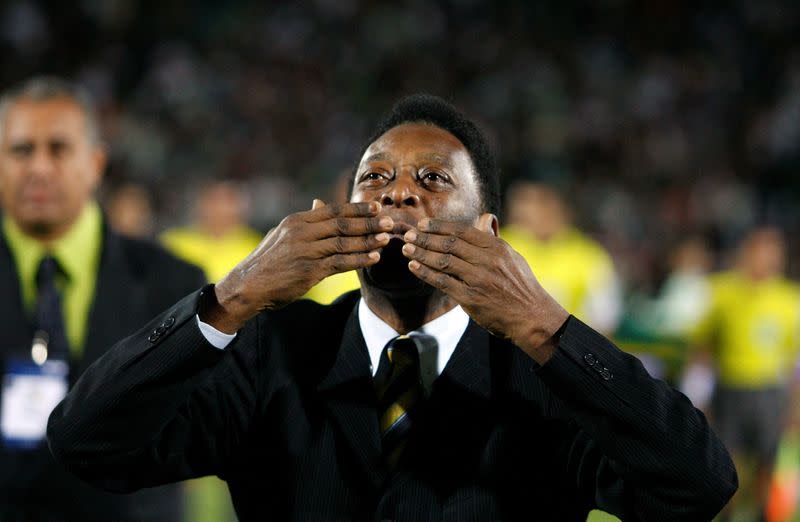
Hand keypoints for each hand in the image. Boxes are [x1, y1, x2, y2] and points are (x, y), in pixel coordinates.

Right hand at [202, 200, 392, 332]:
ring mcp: (305, 251)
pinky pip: (340, 263)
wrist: (248, 285)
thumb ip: (305, 221)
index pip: (332, 210)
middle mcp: (301, 232)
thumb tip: (319, 203)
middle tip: (390, 221)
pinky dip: (359, 259)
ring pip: (344, 242)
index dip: (356, 209)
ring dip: (368, 240)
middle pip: (342, 224)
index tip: (376, 207)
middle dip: (368, 222)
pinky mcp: (309, 271)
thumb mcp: (283, 234)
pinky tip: (373, 258)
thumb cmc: (267, 261)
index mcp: (296, 221)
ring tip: (386, 239)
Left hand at [401, 215, 567, 362]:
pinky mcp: (470, 298)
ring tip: (406, 248)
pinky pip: (443, 282)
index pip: (462, 231)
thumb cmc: (522, 286)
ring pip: (444, 261)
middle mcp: (487, 260)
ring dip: (422, 253)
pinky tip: (414, 267)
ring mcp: (478, 279)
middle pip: (449, 244)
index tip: (423, 224)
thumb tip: (485, 218)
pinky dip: (426, 273)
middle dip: (425, 238)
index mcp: (496, 247)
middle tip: (408, 234)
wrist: (532, 317)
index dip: (440, 226)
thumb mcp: (512, 257)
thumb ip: (493, 239)